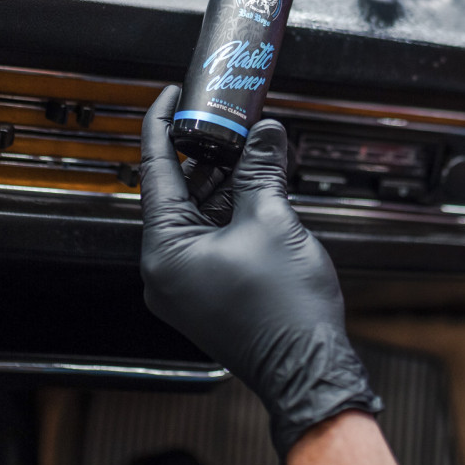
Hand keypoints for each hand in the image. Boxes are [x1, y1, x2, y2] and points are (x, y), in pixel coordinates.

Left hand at [139, 86, 381, 459]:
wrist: (308, 369)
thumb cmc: (284, 311)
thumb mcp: (271, 220)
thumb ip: (261, 169)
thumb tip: (263, 133)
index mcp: (166, 250)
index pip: (156, 170)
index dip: (163, 125)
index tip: (171, 96)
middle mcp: (166, 269)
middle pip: (176, 191)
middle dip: (203, 153)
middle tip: (222, 119)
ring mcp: (185, 283)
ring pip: (195, 215)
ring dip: (219, 181)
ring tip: (246, 149)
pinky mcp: (206, 291)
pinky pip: (208, 237)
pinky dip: (226, 210)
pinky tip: (253, 187)